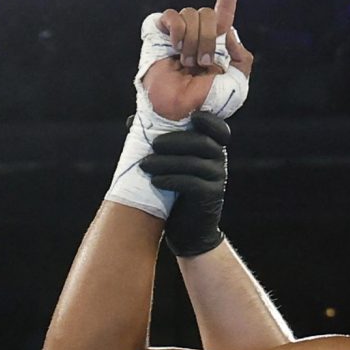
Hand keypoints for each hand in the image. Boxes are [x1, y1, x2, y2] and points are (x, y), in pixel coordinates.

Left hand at [140, 111, 230, 256]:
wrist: (188, 232)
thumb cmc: (174, 193)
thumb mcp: (169, 165)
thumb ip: (157, 142)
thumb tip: (131, 121)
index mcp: (211, 148)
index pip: (219, 129)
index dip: (208, 120)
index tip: (191, 116)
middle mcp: (219, 161)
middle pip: (201, 142)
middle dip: (175, 140)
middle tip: (153, 144)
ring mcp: (217, 179)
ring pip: (193, 163)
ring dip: (167, 162)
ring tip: (144, 165)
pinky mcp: (210, 197)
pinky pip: (192, 184)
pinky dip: (171, 180)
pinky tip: (155, 181)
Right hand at [142, 0, 253, 121]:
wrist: (180, 111)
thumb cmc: (207, 103)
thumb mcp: (238, 83)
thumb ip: (242, 56)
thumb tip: (228, 31)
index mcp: (217, 41)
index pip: (225, 8)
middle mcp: (197, 32)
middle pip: (207, 12)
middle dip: (207, 39)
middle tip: (201, 64)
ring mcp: (178, 32)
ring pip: (191, 14)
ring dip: (191, 41)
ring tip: (185, 64)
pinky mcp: (160, 34)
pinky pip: (172, 15)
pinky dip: (176, 31)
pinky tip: (175, 48)